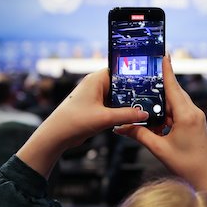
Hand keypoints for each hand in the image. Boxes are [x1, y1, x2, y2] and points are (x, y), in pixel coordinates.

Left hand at [16, 69, 147, 177]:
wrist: (57, 135)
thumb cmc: (74, 121)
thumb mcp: (104, 118)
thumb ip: (126, 115)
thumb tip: (144, 114)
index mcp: (96, 80)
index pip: (119, 70)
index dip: (133, 74)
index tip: (148, 79)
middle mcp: (95, 86)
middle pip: (120, 85)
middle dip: (133, 92)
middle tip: (150, 97)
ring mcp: (95, 97)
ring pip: (117, 97)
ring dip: (126, 103)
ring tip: (143, 107)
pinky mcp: (95, 108)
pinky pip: (112, 107)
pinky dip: (120, 111)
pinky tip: (130, 117)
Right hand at [115, 56, 206, 205]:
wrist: (206, 178)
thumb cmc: (186, 165)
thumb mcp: (159, 149)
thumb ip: (139, 135)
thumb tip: (120, 127)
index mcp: (186, 115)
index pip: (173, 87)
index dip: (167, 70)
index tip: (163, 53)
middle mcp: (193, 112)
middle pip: (173, 92)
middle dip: (158, 86)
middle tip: (143, 76)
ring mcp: (195, 117)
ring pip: (175, 102)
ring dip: (161, 103)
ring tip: (145, 102)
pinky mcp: (194, 123)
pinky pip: (178, 111)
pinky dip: (166, 113)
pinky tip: (155, 119)